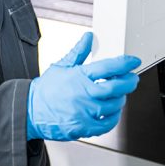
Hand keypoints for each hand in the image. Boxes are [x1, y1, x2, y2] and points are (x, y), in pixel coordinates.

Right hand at [26, 32, 140, 140]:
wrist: (31, 109)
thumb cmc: (46, 89)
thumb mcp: (61, 66)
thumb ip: (79, 52)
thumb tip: (88, 38)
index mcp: (79, 76)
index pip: (108, 67)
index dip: (124, 63)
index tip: (133, 62)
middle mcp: (83, 94)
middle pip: (116, 88)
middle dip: (129, 82)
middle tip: (133, 79)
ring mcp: (84, 112)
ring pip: (113, 106)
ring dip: (121, 99)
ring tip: (119, 95)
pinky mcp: (84, 127)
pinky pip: (107, 124)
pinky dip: (113, 117)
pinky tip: (112, 111)